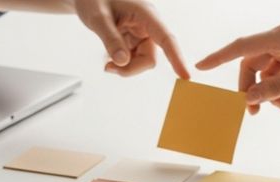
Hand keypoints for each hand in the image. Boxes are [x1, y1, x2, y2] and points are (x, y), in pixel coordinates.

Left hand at [74, 0, 188, 77]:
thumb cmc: (94, 0)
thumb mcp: (98, 18)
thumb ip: (110, 39)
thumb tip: (122, 62)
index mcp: (146, 14)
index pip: (166, 38)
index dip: (176, 58)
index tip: (185, 76)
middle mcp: (148, 25)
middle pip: (150, 58)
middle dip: (131, 68)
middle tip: (108, 68)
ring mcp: (141, 34)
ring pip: (142, 62)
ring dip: (125, 68)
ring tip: (107, 63)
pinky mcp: (134, 40)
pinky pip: (134, 60)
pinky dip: (121, 64)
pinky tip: (109, 59)